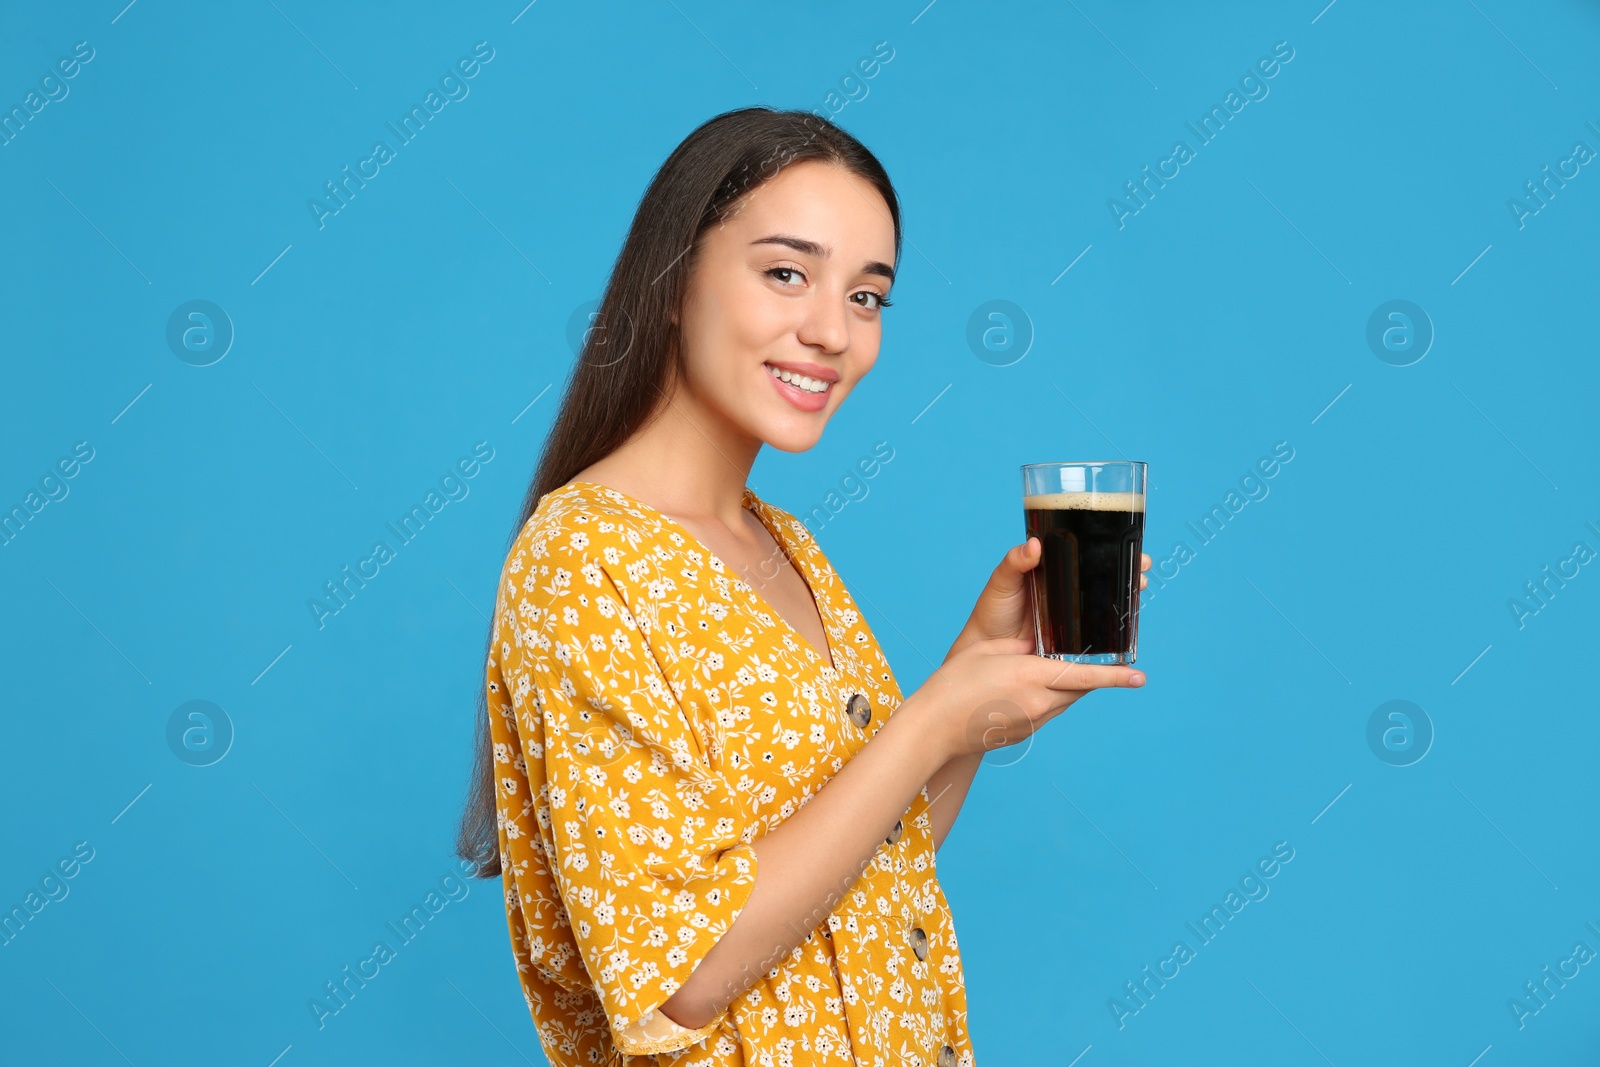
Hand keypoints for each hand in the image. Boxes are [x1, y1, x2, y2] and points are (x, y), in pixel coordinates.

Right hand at [916, 636, 1144, 762]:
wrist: (934, 727)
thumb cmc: (954, 683)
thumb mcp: (988, 651)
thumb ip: (1020, 645)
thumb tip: (1039, 644)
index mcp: (1031, 676)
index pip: (1084, 676)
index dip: (1115, 677)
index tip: (1140, 677)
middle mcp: (1038, 702)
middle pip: (1079, 689)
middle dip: (1087, 676)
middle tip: (1089, 661)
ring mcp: (1032, 721)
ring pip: (1064, 701)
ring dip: (1065, 687)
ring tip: (1044, 673)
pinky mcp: (1024, 733)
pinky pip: (1047, 712)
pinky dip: (1046, 700)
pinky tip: (1024, 691)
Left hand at [951, 540, 1151, 653]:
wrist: (985, 651)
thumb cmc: (991, 612)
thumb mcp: (1001, 581)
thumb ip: (1015, 562)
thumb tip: (1035, 544)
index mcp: (1053, 572)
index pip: (1088, 555)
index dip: (1111, 548)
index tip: (1131, 543)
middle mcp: (1068, 592)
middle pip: (1105, 576)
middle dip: (1129, 568)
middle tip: (1142, 566)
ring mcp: (1074, 617)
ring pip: (1108, 602)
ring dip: (1128, 593)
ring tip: (1140, 586)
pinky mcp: (1076, 640)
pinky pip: (1101, 632)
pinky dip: (1117, 626)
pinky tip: (1130, 620)